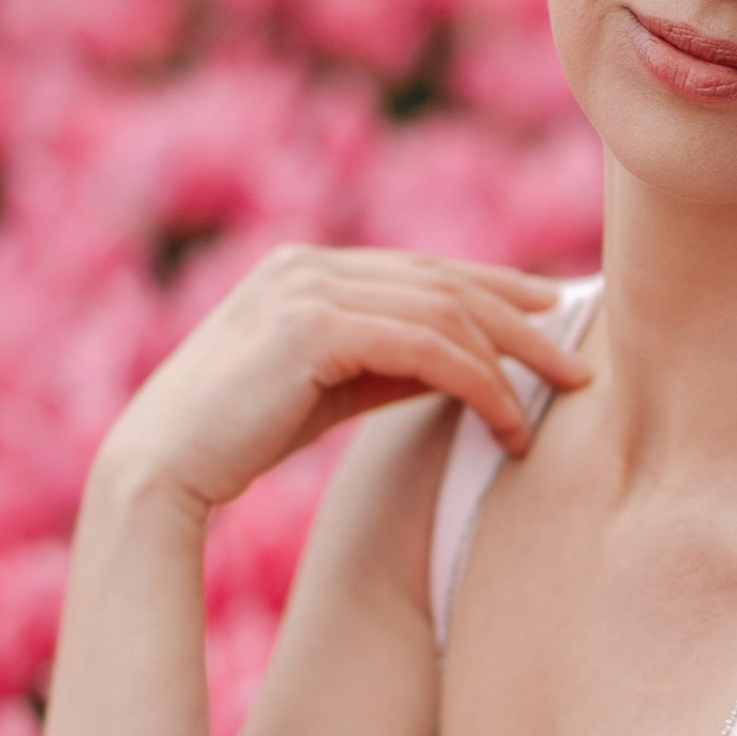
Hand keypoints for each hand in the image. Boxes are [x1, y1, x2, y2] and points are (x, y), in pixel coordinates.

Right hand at [98, 246, 589, 518]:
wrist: (158, 471)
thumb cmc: (235, 441)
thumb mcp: (326, 392)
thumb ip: (385, 365)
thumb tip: (462, 363)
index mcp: (306, 268)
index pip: (423, 269)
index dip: (495, 289)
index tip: (552, 316)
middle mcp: (308, 264)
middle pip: (445, 281)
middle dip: (522, 320)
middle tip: (578, 360)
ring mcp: (308, 288)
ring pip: (444, 311)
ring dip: (509, 361)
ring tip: (550, 406)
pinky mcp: (312, 327)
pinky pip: (427, 347)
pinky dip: (478, 383)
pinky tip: (505, 420)